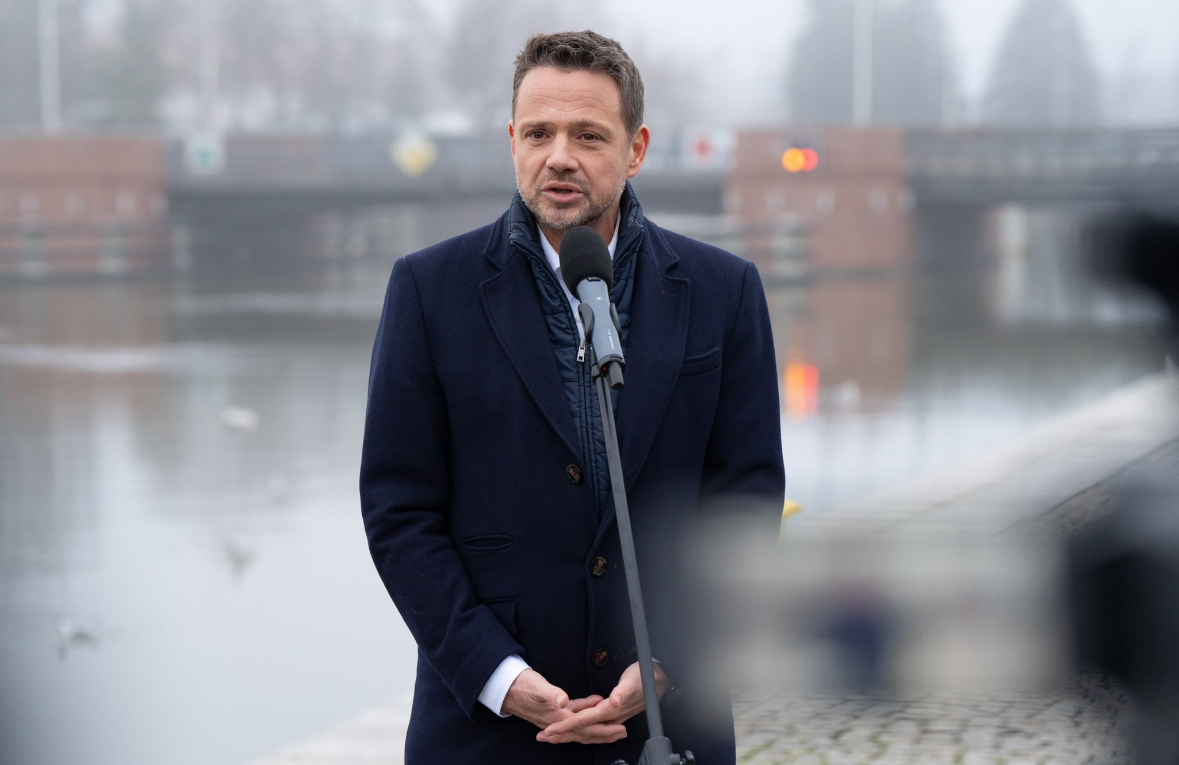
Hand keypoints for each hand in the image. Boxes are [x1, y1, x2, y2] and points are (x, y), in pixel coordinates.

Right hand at [501, 669, 609, 736]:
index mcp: (558, 715)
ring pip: (580, 729)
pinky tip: (590, 716)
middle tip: (622, 732)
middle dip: (604, 734)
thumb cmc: (521, 685)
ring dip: (596, 731)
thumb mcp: (537, 686)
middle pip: (585, 732)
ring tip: (612, 731)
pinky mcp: (552, 713)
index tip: (618, 727)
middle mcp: (557, 721)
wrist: (504, 687)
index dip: (603, 728)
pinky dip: (584, 722)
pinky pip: (572, 721)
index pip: (585, 726)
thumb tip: (564, 700)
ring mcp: (554, 719)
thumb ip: (551, 694)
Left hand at [537, 661, 667, 744]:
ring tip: (552, 735)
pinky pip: (592, 724)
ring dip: (569, 733)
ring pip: (586, 730)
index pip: (584, 721)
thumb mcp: (634, 680)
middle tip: (542, 737)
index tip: (551, 729)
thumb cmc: (645, 676)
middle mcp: (610, 717)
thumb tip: (614, 701)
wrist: (659, 679)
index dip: (566, 726)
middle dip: (562, 735)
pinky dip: (580, 728)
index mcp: (611, 710)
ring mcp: (612, 717)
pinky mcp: (612, 713)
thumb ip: (623, 692)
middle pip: (582, 731)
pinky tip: (574, 727)